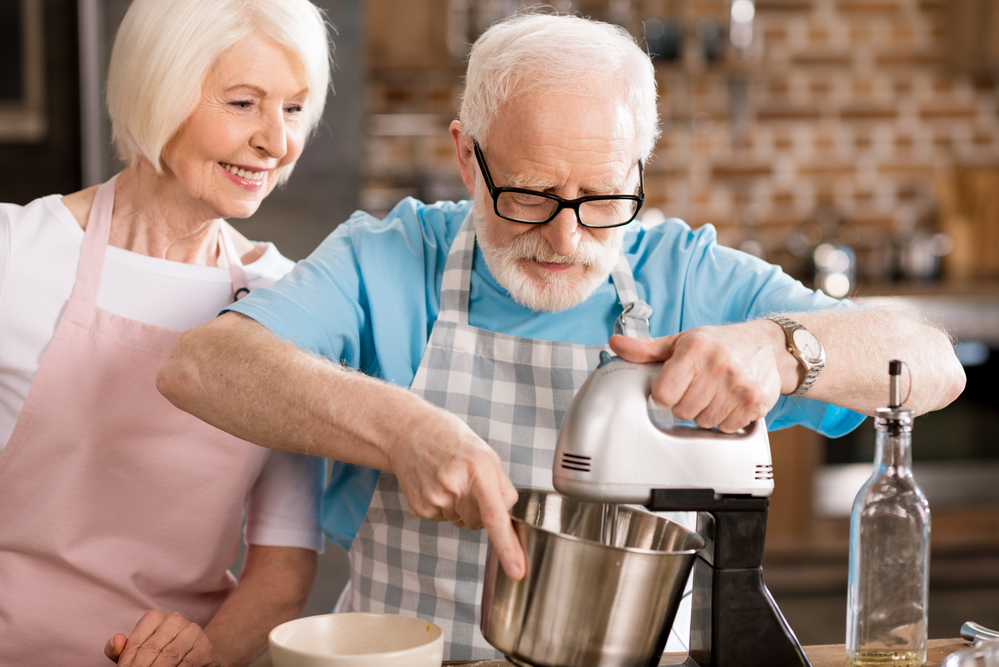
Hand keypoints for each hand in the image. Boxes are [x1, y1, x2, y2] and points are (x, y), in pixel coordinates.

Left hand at [105, 610, 222, 666]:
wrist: (199, 656)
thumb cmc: (162, 655)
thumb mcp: (141, 652)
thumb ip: (125, 649)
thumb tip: (116, 641)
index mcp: (155, 618)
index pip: (135, 643)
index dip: (126, 663)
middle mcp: (174, 620)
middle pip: (151, 649)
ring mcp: (192, 631)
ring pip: (169, 655)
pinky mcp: (205, 646)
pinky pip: (187, 662)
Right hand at [385, 410, 525, 580]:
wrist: (409, 433)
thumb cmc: (451, 440)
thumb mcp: (486, 453)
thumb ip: (502, 485)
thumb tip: (510, 515)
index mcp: (478, 468)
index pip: (496, 517)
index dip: (508, 547)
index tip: (518, 570)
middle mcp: (455, 486)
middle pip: (481, 522)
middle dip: (481, 509)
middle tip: (468, 482)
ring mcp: (435, 500)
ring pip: (462, 522)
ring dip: (461, 507)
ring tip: (449, 478)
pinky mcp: (420, 509)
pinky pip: (444, 520)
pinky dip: (445, 507)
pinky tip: (437, 485)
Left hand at [609, 320, 787, 432]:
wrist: (767, 346)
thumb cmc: (718, 344)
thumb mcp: (681, 342)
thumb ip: (646, 349)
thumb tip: (615, 344)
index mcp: (695, 350)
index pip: (663, 394)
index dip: (665, 394)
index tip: (673, 386)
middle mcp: (719, 366)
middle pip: (683, 411)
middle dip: (687, 403)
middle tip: (699, 387)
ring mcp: (739, 386)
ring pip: (704, 422)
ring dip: (706, 412)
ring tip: (715, 392)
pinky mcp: (755, 403)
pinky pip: (726, 428)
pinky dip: (725, 419)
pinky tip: (730, 400)